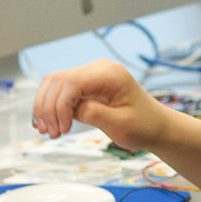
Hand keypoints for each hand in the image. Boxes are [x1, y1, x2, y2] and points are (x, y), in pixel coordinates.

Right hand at [32, 58, 162, 147]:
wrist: (154, 127)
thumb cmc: (143, 126)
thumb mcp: (121, 124)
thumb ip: (94, 114)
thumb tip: (71, 109)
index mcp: (111, 74)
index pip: (73, 81)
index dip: (60, 105)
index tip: (61, 128)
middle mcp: (99, 69)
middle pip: (58, 80)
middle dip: (48, 107)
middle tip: (49, 133)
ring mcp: (91, 75)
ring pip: (54, 83)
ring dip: (45, 107)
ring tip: (47, 131)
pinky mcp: (85, 85)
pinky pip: (60, 90)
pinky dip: (51, 106)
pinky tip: (49, 123)